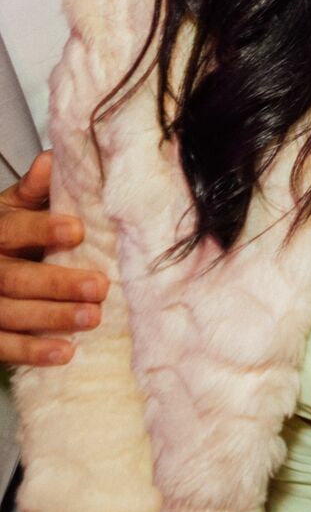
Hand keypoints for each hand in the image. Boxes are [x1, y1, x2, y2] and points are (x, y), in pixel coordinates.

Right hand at [0, 153, 104, 365]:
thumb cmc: (6, 233)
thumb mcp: (12, 207)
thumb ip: (34, 189)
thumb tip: (54, 159)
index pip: (11, 230)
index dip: (40, 230)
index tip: (76, 230)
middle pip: (13, 278)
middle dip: (56, 283)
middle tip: (100, 286)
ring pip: (8, 313)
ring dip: (51, 318)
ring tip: (92, 318)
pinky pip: (1, 346)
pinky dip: (32, 351)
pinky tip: (65, 353)